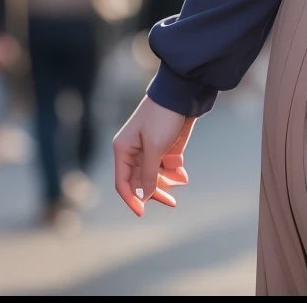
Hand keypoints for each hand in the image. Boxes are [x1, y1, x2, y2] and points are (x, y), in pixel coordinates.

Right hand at [113, 96, 193, 216]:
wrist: (182, 94)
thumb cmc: (163, 118)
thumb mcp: (155, 148)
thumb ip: (148, 174)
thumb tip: (144, 195)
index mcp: (123, 150)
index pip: (123, 182)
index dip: (131, 199)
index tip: (141, 213)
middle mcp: (133, 150)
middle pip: (141, 181)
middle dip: (156, 191)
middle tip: (172, 203)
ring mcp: (149, 148)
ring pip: (155, 174)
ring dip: (167, 180)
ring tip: (181, 178)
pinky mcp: (164, 145)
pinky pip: (166, 165)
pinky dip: (174, 170)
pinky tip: (183, 173)